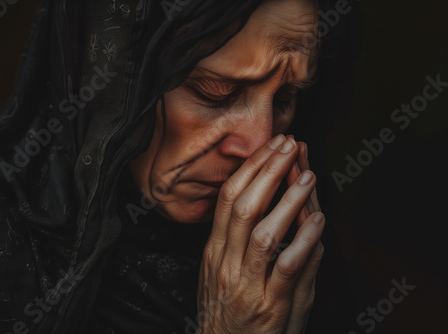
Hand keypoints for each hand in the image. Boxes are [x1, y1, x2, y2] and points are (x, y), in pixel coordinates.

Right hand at [197, 135, 323, 333]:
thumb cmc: (227, 311)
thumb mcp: (221, 271)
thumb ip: (238, 239)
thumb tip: (265, 201)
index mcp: (214, 251)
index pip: (227, 199)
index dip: (250, 169)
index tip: (270, 146)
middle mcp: (225, 263)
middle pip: (242, 208)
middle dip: (267, 172)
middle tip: (288, 145)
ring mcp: (247, 285)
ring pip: (264, 235)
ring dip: (287, 201)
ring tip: (307, 175)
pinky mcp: (270, 307)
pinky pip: (287, 269)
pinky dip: (303, 241)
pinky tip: (316, 220)